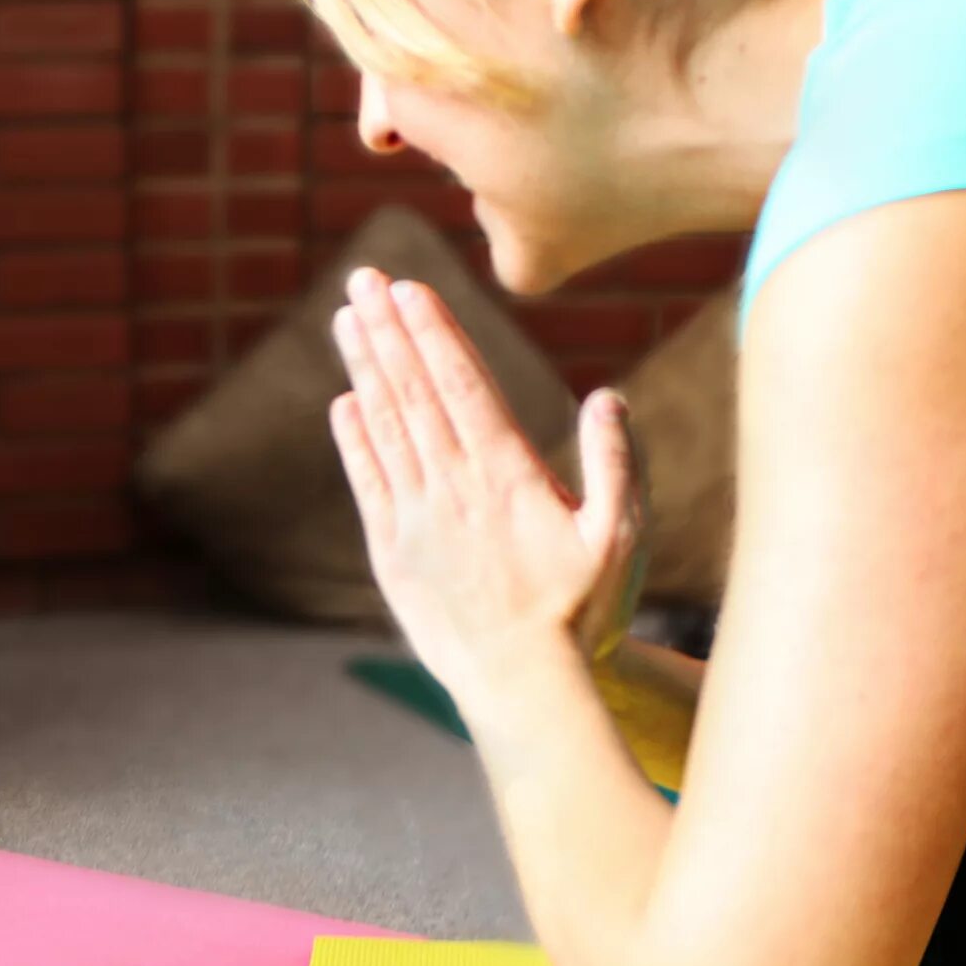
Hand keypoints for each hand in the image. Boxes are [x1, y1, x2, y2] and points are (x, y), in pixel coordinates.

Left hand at [327, 270, 639, 718]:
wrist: (522, 687)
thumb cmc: (582, 613)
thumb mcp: (620, 537)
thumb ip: (617, 465)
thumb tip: (607, 398)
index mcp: (508, 476)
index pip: (462, 386)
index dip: (434, 333)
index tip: (410, 289)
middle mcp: (454, 488)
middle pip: (414, 393)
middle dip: (388, 330)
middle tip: (364, 278)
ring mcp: (418, 519)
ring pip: (385, 427)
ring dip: (365, 368)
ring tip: (347, 318)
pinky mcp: (394, 553)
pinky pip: (368, 483)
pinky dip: (354, 439)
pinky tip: (344, 403)